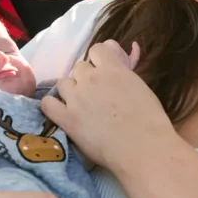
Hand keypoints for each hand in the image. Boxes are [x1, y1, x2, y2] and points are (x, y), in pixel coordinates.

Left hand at [41, 41, 172, 171]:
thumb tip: (113, 51)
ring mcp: (76, 99)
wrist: (142, 148)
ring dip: (71, 91)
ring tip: (81, 105)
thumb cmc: (150, 119)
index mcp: (112, 69)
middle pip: (79, 67)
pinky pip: (48, 104)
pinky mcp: (67, 119)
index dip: (100, 60)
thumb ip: (123, 69)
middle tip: (96, 95)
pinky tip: (62, 112)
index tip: (104, 71)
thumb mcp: (140, 86)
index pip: (97, 49)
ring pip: (63, 83)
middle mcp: (91, 79)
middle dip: (86, 78)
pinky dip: (53, 106)